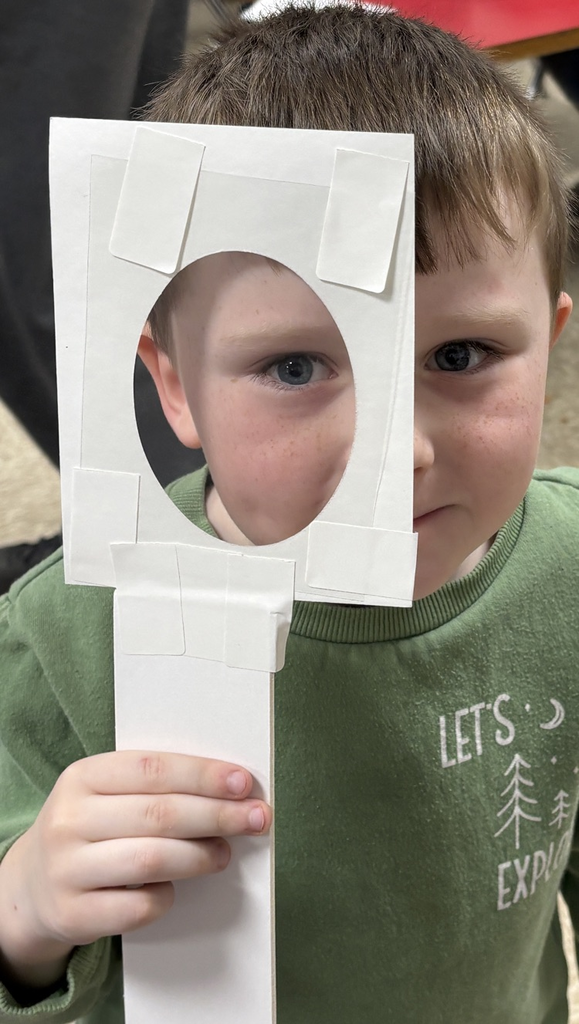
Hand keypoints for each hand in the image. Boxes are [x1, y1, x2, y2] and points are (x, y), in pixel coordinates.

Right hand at [0, 751, 270, 987]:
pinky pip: (137, 907)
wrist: (31, 886)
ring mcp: (67, 869)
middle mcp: (69, 820)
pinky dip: (166, 897)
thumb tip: (228, 789)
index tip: (242, 783)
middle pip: (159, 814)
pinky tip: (175, 889)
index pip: (152, 769)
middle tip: (256, 818)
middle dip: (216, 815)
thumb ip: (153, 786)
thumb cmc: (90, 828)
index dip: (202, 775)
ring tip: (224, 854)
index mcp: (82, 777)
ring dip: (199, 857)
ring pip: (151, 860)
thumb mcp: (105, 794)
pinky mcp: (73, 914)